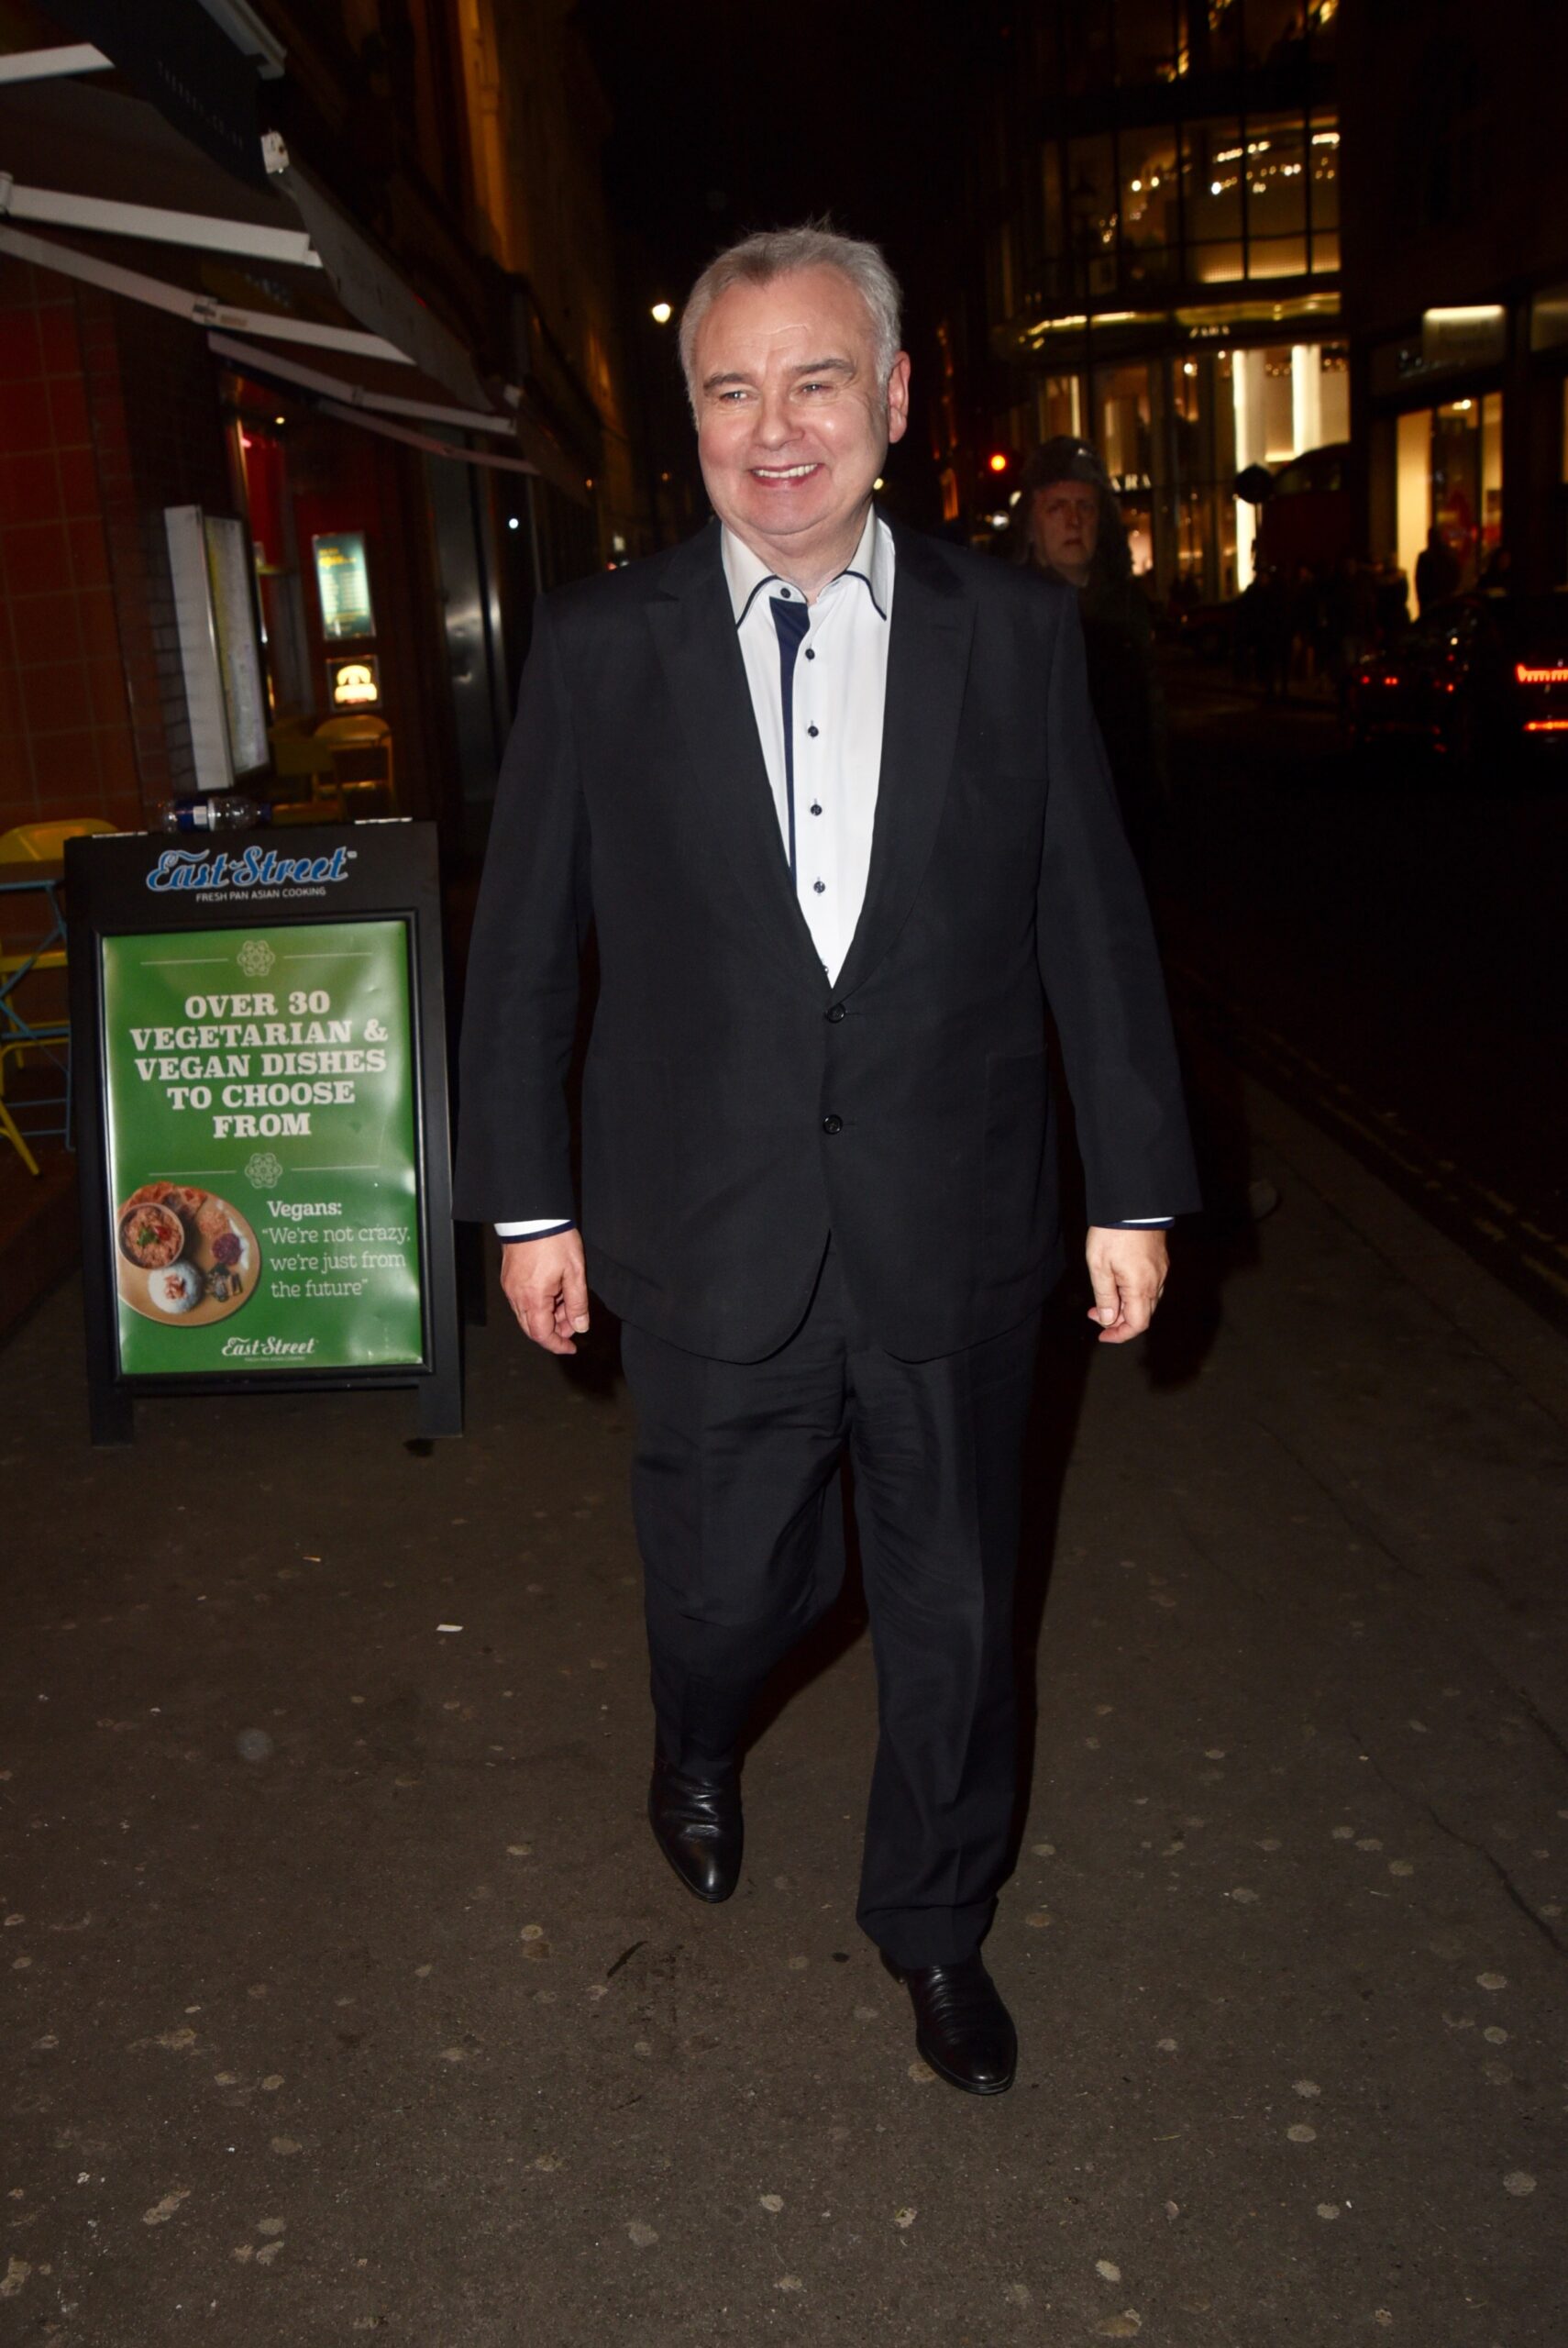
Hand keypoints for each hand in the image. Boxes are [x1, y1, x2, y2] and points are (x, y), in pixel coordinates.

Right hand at [500, 1230, 589, 1355]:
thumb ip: (578, 1303)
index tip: (570, 1348)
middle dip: (555, 1331)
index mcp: (534, 1299)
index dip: (557, 1345)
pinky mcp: (509, 1278)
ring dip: (548, 1316)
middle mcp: (517, 1297)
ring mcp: (510, 1287)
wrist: (532, 1216)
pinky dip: (539, 1304)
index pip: (542, 1335)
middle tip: (574, 1323)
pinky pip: (522, 1301)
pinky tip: (554, 1292)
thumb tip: (580, 1326)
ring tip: (567, 1302)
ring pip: (528, 1315)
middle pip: (532, 1328)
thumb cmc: (554, 1240)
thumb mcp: (575, 1273)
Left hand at [1085, 1226, 1166, 1344]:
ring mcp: (1161, 1271)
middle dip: (1118, 1320)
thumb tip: (1107, 1319)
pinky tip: (1117, 1283)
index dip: (1120, 1335)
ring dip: (1125, 1306)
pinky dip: (1133, 1293)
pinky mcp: (1160, 1261)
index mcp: (1141, 1287)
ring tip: (1103, 1297)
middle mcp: (1156, 1282)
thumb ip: (1105, 1297)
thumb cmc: (1113, 1233)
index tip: (1102, 1335)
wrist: (1132, 1204)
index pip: (1137, 1324)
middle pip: (1142, 1314)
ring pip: (1146, 1300)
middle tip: (1095, 1313)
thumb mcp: (1099, 1267)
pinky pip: (1150, 1286)